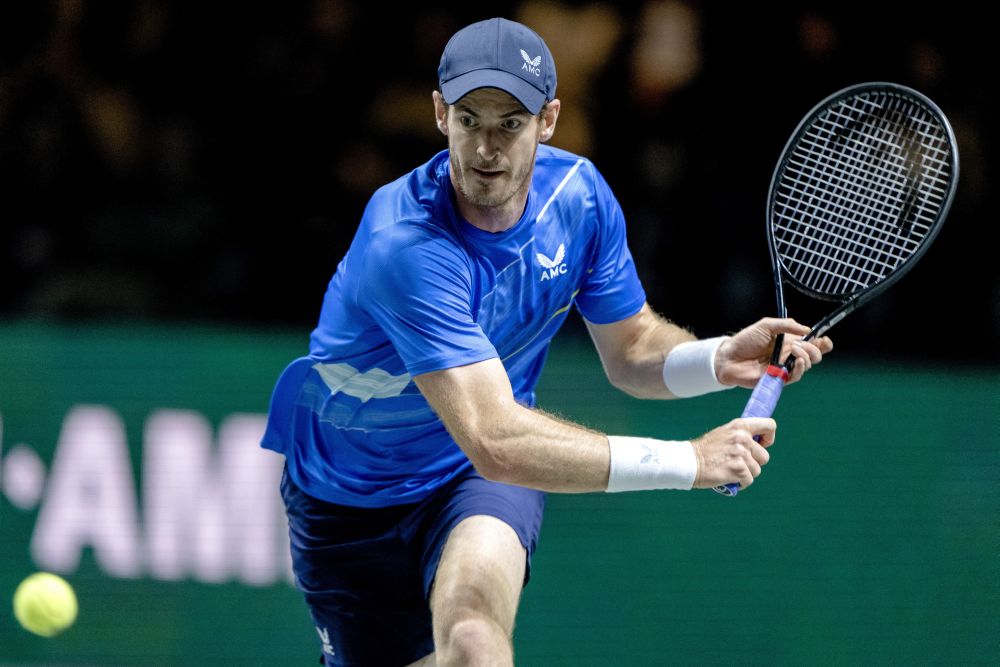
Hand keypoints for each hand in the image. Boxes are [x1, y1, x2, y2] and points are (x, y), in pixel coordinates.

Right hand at [692, 417, 775, 489]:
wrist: (688, 462)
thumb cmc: (705, 450)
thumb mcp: (724, 433)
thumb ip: (740, 435)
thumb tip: (758, 441)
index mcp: (740, 426)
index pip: (770, 426)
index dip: (769, 438)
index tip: (761, 445)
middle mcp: (742, 438)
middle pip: (764, 456)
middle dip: (754, 463)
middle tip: (737, 463)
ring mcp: (741, 454)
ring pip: (756, 470)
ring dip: (745, 474)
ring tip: (730, 471)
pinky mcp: (738, 469)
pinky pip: (748, 481)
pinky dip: (740, 483)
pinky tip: (728, 478)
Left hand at [715, 317, 832, 387]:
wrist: (729, 356)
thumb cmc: (745, 340)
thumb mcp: (766, 325)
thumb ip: (786, 325)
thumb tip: (807, 330)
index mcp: (789, 342)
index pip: (813, 344)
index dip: (823, 343)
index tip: (824, 340)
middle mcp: (789, 355)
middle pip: (814, 356)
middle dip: (815, 350)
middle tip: (801, 345)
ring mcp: (784, 367)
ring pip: (806, 366)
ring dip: (806, 357)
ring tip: (793, 350)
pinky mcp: (778, 379)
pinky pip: (795, 377)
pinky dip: (799, 369)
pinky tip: (796, 361)